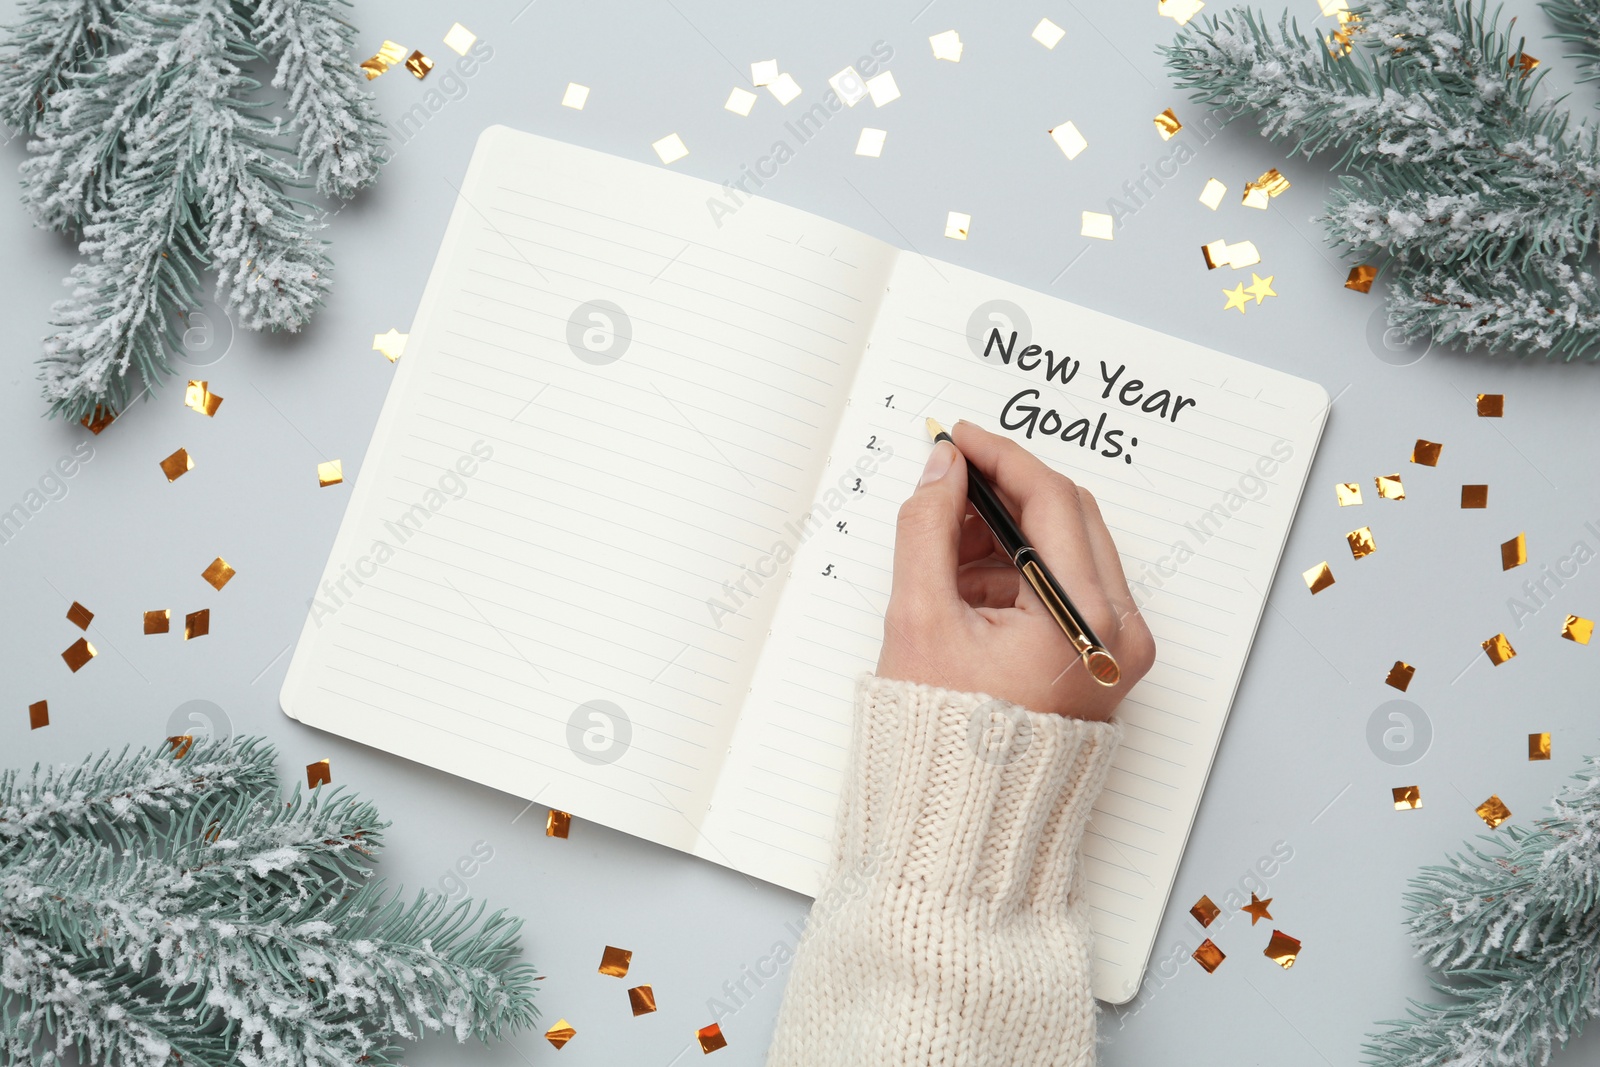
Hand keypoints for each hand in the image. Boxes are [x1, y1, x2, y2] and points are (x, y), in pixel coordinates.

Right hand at [877, 421, 1155, 719]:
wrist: (966, 822)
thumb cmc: (945, 740)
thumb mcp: (921, 620)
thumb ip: (927, 529)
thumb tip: (941, 469)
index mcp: (1087, 620)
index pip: (1051, 501)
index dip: (998, 459)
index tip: (957, 439)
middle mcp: (1119, 631)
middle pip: (1069, 517)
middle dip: (1004, 493)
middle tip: (947, 483)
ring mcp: (1117, 648)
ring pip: (1068, 548)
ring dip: (1008, 532)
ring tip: (944, 545)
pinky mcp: (1102, 658)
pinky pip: (1066, 586)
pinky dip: (1017, 570)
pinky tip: (966, 581)